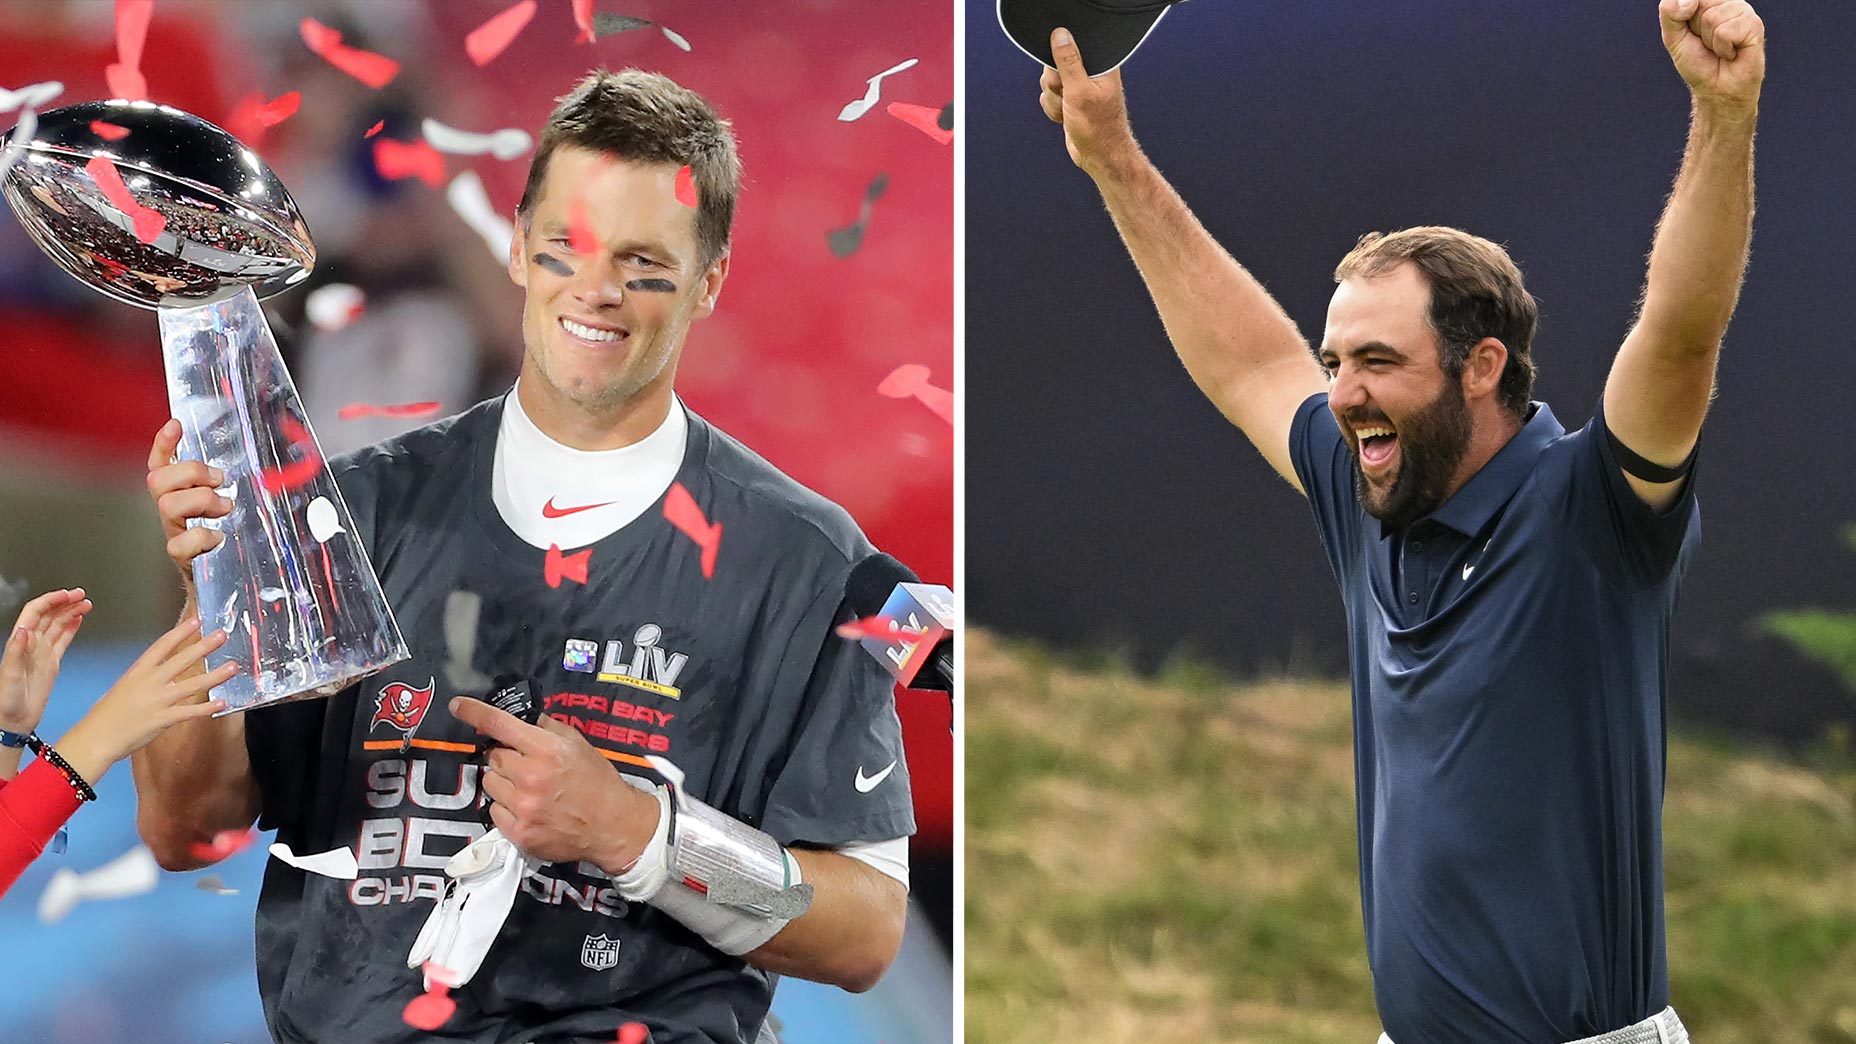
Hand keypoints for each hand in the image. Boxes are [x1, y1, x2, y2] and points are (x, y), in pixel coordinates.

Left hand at [0, 588, 90, 733]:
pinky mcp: (51, 663)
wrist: (13, 721)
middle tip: (81, 595)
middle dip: (65, 602)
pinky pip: (63, 640)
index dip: (51, 601)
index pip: (35, 613)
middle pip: (49, 615)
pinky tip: (78, 620)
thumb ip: (15, 652)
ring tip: (85, 603)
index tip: (67, 595)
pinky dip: (71, 628)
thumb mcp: (8, 676)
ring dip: (70, 612)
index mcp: (20, 643)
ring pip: (58, 625)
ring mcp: (42, 653)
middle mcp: (31, 645)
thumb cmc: (6, 702)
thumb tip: (24, 630)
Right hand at [54, 616, 239, 784]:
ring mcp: (157, 700)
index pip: (162, 645)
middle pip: (182, 659)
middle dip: (204, 646)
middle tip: (222, 635)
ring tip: (234, 667)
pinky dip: (208, 707)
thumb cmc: (105, 716)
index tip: (197, 621)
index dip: (181, 632)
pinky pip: (190, 711)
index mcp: (137, 671)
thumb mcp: (123, 688)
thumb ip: (144, 680)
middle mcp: (149, 682)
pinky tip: (223, 702)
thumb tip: (163, 676)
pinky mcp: (163, 719)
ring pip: (193, 684)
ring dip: (216, 675)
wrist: (94, 739)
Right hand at [146, 418, 232, 593]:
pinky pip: (179, 545)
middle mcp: (173, 516)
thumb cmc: (234, 548)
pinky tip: (218, 538)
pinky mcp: (185, 561)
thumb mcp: (238, 513)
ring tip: (224, 508)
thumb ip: (238, 490)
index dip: (164, 445)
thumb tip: (263, 460)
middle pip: (158, 481)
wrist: (226, 593)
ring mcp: (176, 536)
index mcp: (181, 499)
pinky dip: (200, 537)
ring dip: (199, 500)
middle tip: (220, 481)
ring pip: (167, 505)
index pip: (161, 466)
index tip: (176, 424)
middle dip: (191, 473)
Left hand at [450, 696, 660, 873]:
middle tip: (526, 765)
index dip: (474, 712)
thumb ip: (546, 728)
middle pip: (492, 757)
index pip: (499, 725)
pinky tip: (527, 808)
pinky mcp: (519, 833)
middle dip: (505, 757)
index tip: (457, 705)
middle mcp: (530, 777)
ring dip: (503, 782)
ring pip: (489, 784)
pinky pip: (493, 811)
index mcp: (546, 750)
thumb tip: (518, 718)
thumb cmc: (597, 780)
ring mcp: (523, 808)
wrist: (613, 825)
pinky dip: (505, 807)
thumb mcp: (578, 743)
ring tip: (528, 789)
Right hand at [1039, 27, 1138, 178]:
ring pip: (1049, 83)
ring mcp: (1079, 86)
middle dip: (1055, 86)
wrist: (1100, 156)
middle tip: (1068, 98)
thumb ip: (1068, 62)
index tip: (1064, 77)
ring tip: (1070, 112)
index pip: (1070, 46)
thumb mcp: (1079, 91)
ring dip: (1054, 101)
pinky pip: (1049, 97)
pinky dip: (1054, 110)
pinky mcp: (1071, 99)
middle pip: (1054, 65)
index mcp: (1101, 63)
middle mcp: (1091, 72)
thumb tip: (1060, 35)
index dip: (1060, 61)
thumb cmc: (1098, 127)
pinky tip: (1066, 118)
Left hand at [1661, 0, 1763, 116]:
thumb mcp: (1673, 37)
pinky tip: (1732, 53)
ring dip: (1710, 41)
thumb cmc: (1698, 62)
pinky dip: (1723, 48)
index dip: (1683, 18)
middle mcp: (1729, 2)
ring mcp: (1743, 11)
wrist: (1717, 89)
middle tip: (1706, 44)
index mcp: (1710, 1)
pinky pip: (1726, 32)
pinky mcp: (1755, 25)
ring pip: (1712, 18)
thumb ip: (1669, 13)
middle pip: (1700, 4)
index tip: (1692, 33)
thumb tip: (1688, 0)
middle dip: (1696, 30)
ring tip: (1720, 50)